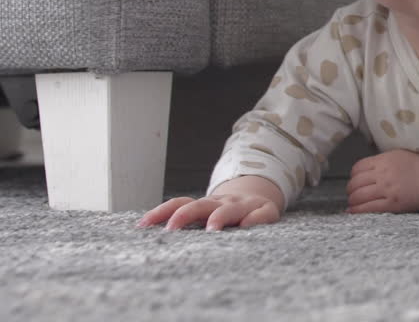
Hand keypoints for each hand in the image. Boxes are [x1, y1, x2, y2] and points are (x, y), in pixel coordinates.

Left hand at [136, 176, 283, 230]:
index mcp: (205, 204)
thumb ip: (186, 223)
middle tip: (170, 229)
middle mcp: (222, 202)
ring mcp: (244, 205)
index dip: (160, 212)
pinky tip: (247, 226)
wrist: (261, 196)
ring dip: (219, 217)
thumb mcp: (207, 214)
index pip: (179, 204)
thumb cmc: (227, 214)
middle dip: (184, 215)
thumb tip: (146, 232)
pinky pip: (261, 214)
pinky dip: (254, 219)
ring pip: (230, 209)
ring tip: (211, 229)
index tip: (142, 225)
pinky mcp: (265, 210)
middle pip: (201, 205)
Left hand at [346, 149, 418, 213]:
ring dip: (353, 201)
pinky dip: (357, 211)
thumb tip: (362, 171)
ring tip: (355, 203)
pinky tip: (355, 211)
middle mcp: (383, 174)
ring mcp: (387, 189)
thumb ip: (379, 161)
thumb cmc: (417, 167)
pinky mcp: (392, 204)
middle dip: (351, 190)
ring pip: (358, 196)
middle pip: (355, 184)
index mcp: (383, 161)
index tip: (356, 181)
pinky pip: (368, 208)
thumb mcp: (396, 155)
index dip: (353, 176)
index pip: (357, 169)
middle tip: (354, 194)